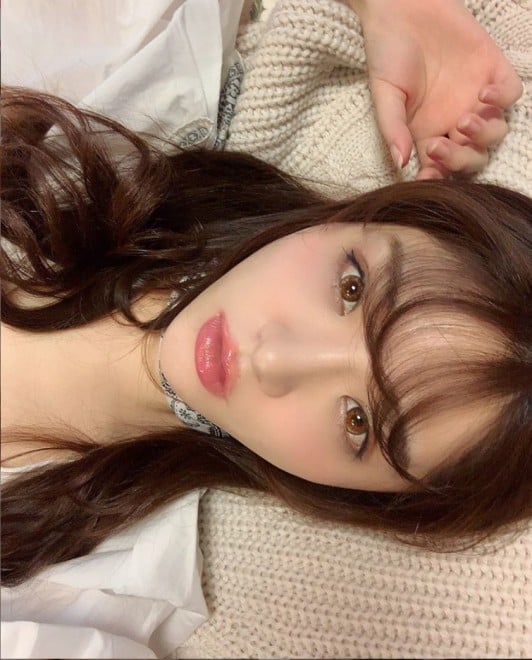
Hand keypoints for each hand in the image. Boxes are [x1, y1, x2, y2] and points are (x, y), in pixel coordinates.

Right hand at [350, 0, 522, 178]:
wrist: (400, 6)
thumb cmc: (386, 53)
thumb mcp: (384, 95)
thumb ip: (393, 129)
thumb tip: (401, 164)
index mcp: (427, 132)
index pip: (441, 168)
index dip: (438, 177)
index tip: (426, 176)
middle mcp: (454, 120)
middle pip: (472, 158)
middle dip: (461, 159)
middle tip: (441, 145)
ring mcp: (476, 97)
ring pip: (496, 132)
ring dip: (483, 135)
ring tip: (464, 119)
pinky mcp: (492, 69)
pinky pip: (511, 94)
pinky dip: (503, 100)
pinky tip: (483, 93)